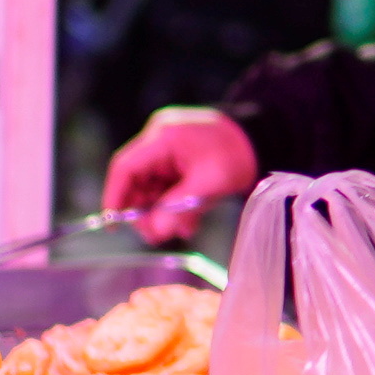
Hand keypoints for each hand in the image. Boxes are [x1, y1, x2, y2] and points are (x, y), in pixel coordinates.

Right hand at [102, 105, 262, 242]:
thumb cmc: (237, 155)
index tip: (113, 224)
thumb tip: (156, 233)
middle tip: (157, 235)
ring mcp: (168, 151)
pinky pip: (166, 187)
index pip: (125, 167)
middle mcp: (159, 141)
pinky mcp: (178, 162)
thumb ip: (179, 208)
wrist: (262, 139)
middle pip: (136, 181)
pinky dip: (173, 206)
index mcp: (163, 138)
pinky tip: (187, 223)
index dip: (115, 197)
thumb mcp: (209, 184)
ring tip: (180, 229)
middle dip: (144, 211)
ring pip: (151, 188)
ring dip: (161, 212)